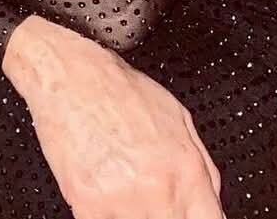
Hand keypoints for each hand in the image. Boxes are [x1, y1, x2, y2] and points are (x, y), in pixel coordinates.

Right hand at [3, 16, 223, 218]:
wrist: (68, 73)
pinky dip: (99, 209)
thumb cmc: (116, 87)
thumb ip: (200, 166)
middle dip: (160, 212)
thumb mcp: (177, 115)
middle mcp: (159, 189)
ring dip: (128, 211)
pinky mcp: (88, 204)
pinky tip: (99, 183)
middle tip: (144, 193)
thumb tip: (209, 199)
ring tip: (120, 183)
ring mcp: (123, 201)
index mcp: (186, 169)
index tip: (184, 212)